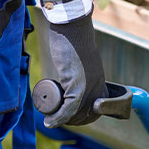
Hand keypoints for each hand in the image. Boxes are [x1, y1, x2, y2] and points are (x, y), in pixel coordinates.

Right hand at [44, 11, 107, 127]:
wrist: (72, 27)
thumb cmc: (73, 38)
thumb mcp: (81, 57)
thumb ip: (81, 64)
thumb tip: (72, 68)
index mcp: (100, 81)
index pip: (97, 110)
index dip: (84, 117)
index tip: (70, 117)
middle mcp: (97, 87)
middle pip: (87, 115)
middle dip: (72, 121)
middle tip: (56, 118)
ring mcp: (89, 87)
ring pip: (77, 115)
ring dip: (63, 121)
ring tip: (50, 118)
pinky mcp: (78, 85)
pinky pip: (69, 109)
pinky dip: (58, 118)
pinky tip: (49, 120)